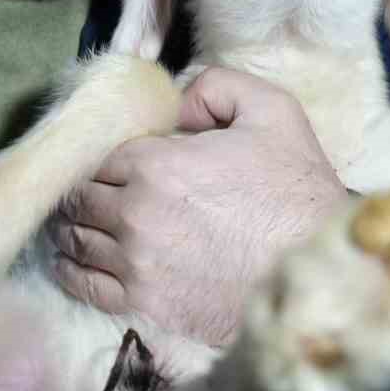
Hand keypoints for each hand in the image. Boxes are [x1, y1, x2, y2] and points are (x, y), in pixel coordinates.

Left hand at [48, 67, 349, 347]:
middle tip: (88, 190)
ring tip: (76, 222)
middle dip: (82, 189)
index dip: (103, 154)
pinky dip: (71, 270)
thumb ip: (215, 86)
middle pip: (79, 196)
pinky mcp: (144, 304)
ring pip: (76, 239)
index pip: (98, 154)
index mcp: (156, 163)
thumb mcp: (272, 111)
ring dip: (72, 227)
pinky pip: (85, 285)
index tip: (111, 160)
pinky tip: (74, 261)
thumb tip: (174, 99)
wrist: (318, 273)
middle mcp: (134, 212)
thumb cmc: (297, 191)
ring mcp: (136, 263)